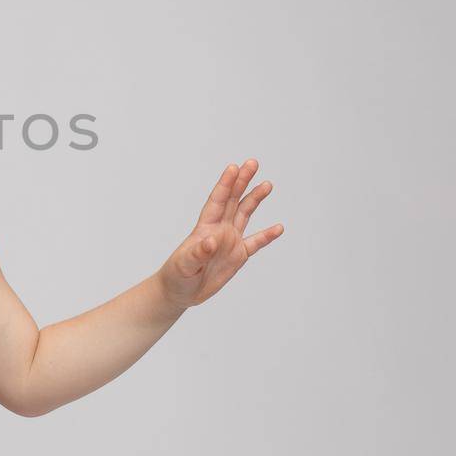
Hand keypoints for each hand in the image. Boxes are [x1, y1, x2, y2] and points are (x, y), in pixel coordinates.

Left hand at [157, 158, 282, 309]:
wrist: (180, 291)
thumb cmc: (177, 275)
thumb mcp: (184, 264)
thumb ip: (198, 252)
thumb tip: (211, 241)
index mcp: (204, 228)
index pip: (217, 201)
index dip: (225, 184)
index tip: (233, 167)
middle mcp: (219, 229)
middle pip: (233, 200)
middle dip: (242, 181)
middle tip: (253, 163)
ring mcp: (229, 241)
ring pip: (245, 214)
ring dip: (255, 199)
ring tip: (267, 184)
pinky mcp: (238, 256)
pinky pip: (255, 242)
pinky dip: (267, 235)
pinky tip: (279, 227)